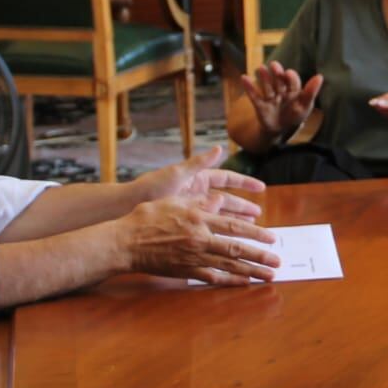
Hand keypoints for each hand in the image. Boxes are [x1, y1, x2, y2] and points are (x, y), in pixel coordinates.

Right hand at [121, 195, 280, 285]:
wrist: (126, 243)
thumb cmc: (146, 218)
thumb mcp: (174, 202)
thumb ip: (199, 202)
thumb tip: (219, 200)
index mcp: (199, 219)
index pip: (235, 227)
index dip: (256, 233)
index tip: (272, 238)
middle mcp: (200, 240)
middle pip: (237, 249)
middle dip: (260, 256)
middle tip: (277, 261)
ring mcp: (193, 258)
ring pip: (229, 266)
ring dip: (252, 271)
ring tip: (270, 275)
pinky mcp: (186, 271)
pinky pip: (213, 278)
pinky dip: (230, 281)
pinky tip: (244, 283)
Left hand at [131, 144, 265, 219]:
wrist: (127, 207)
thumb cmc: (151, 188)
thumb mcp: (177, 174)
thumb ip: (199, 163)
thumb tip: (219, 149)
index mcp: (196, 178)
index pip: (226, 178)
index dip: (244, 182)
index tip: (261, 188)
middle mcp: (196, 192)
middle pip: (226, 198)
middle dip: (242, 206)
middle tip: (259, 215)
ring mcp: (190, 207)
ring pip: (218, 214)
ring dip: (234, 220)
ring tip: (249, 229)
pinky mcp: (184, 221)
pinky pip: (207, 225)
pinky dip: (219, 231)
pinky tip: (229, 239)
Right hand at [238, 62, 323, 140]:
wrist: (280, 131)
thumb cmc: (294, 116)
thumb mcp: (305, 106)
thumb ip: (310, 92)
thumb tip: (320, 76)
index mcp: (293, 90)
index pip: (292, 81)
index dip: (290, 77)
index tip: (288, 73)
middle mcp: (281, 91)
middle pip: (279, 81)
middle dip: (276, 73)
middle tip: (274, 65)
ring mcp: (270, 97)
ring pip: (267, 86)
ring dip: (264, 78)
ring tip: (261, 69)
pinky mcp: (260, 105)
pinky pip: (254, 96)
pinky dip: (249, 87)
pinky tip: (244, 77)